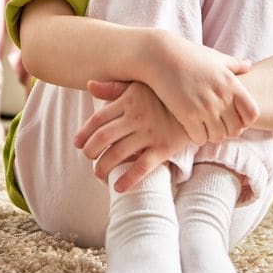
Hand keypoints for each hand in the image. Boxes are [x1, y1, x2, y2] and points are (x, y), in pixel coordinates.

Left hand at [74, 79, 190, 191]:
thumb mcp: (138, 86)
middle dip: (91, 150)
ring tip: (98, 174)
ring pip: (118, 153)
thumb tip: (89, 85)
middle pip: (104, 137)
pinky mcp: (163, 148)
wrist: (195, 105)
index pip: (99, 118)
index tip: (77, 143)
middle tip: (88, 158)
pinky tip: (118, 187)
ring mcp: (150, 133)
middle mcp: (136, 117)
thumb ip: (113, 88)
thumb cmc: (162, 95)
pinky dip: (128, 179)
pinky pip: (142, 167)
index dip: (85, 132)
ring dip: (104, 166)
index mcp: (128, 100)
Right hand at [150, 32, 258, 145]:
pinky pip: (200, 139)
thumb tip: (249, 64)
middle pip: (236, 129)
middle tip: (217, 124)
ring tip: (204, 125)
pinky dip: (197, 136)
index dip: (246, 119)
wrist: (159, 55)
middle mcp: (221, 97)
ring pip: (218, 137)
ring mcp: (204, 108)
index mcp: (231, 83)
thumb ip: (235, 64)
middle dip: (228, 130)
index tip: (235, 116)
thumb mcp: (215, 57)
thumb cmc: (189, 54)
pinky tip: (191, 126)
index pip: (252, 113)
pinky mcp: (187, 116)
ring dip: (212, 134)